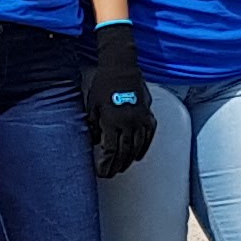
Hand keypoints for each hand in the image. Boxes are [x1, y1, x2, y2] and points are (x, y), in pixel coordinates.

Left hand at [81, 19, 155, 177]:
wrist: (121, 67)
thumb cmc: (104, 84)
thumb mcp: (92, 106)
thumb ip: (93, 126)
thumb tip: (95, 141)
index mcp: (113, 122)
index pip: (110, 150)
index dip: (106, 164)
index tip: (101, 171)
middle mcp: (129, 123)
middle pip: (124, 152)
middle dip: (116, 166)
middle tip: (110, 173)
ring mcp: (140, 119)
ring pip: (137, 146)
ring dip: (129, 160)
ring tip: (122, 167)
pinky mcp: (148, 114)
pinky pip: (148, 136)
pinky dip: (144, 147)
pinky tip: (138, 154)